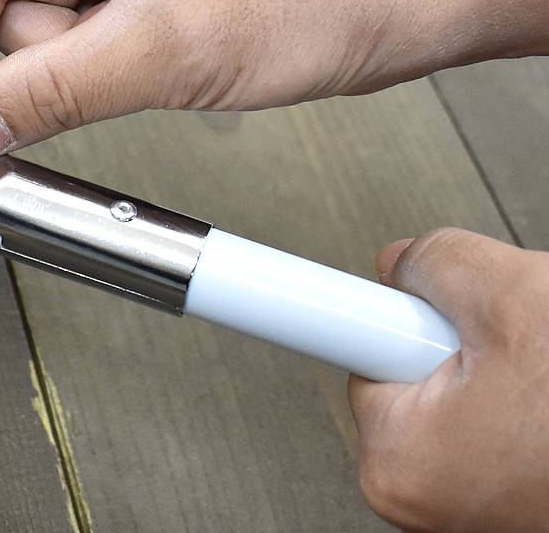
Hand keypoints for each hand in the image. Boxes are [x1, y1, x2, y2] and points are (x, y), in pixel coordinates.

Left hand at [349, 229, 548, 531]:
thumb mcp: (514, 294)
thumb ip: (433, 261)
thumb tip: (399, 261)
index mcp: (401, 458)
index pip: (346, 346)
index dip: (355, 305)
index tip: (249, 285)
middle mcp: (423, 498)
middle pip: (408, 365)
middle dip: (457, 335)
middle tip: (517, 339)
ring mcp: (469, 508)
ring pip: (462, 391)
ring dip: (503, 365)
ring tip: (548, 370)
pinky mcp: (508, 501)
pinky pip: (495, 420)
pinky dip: (525, 395)